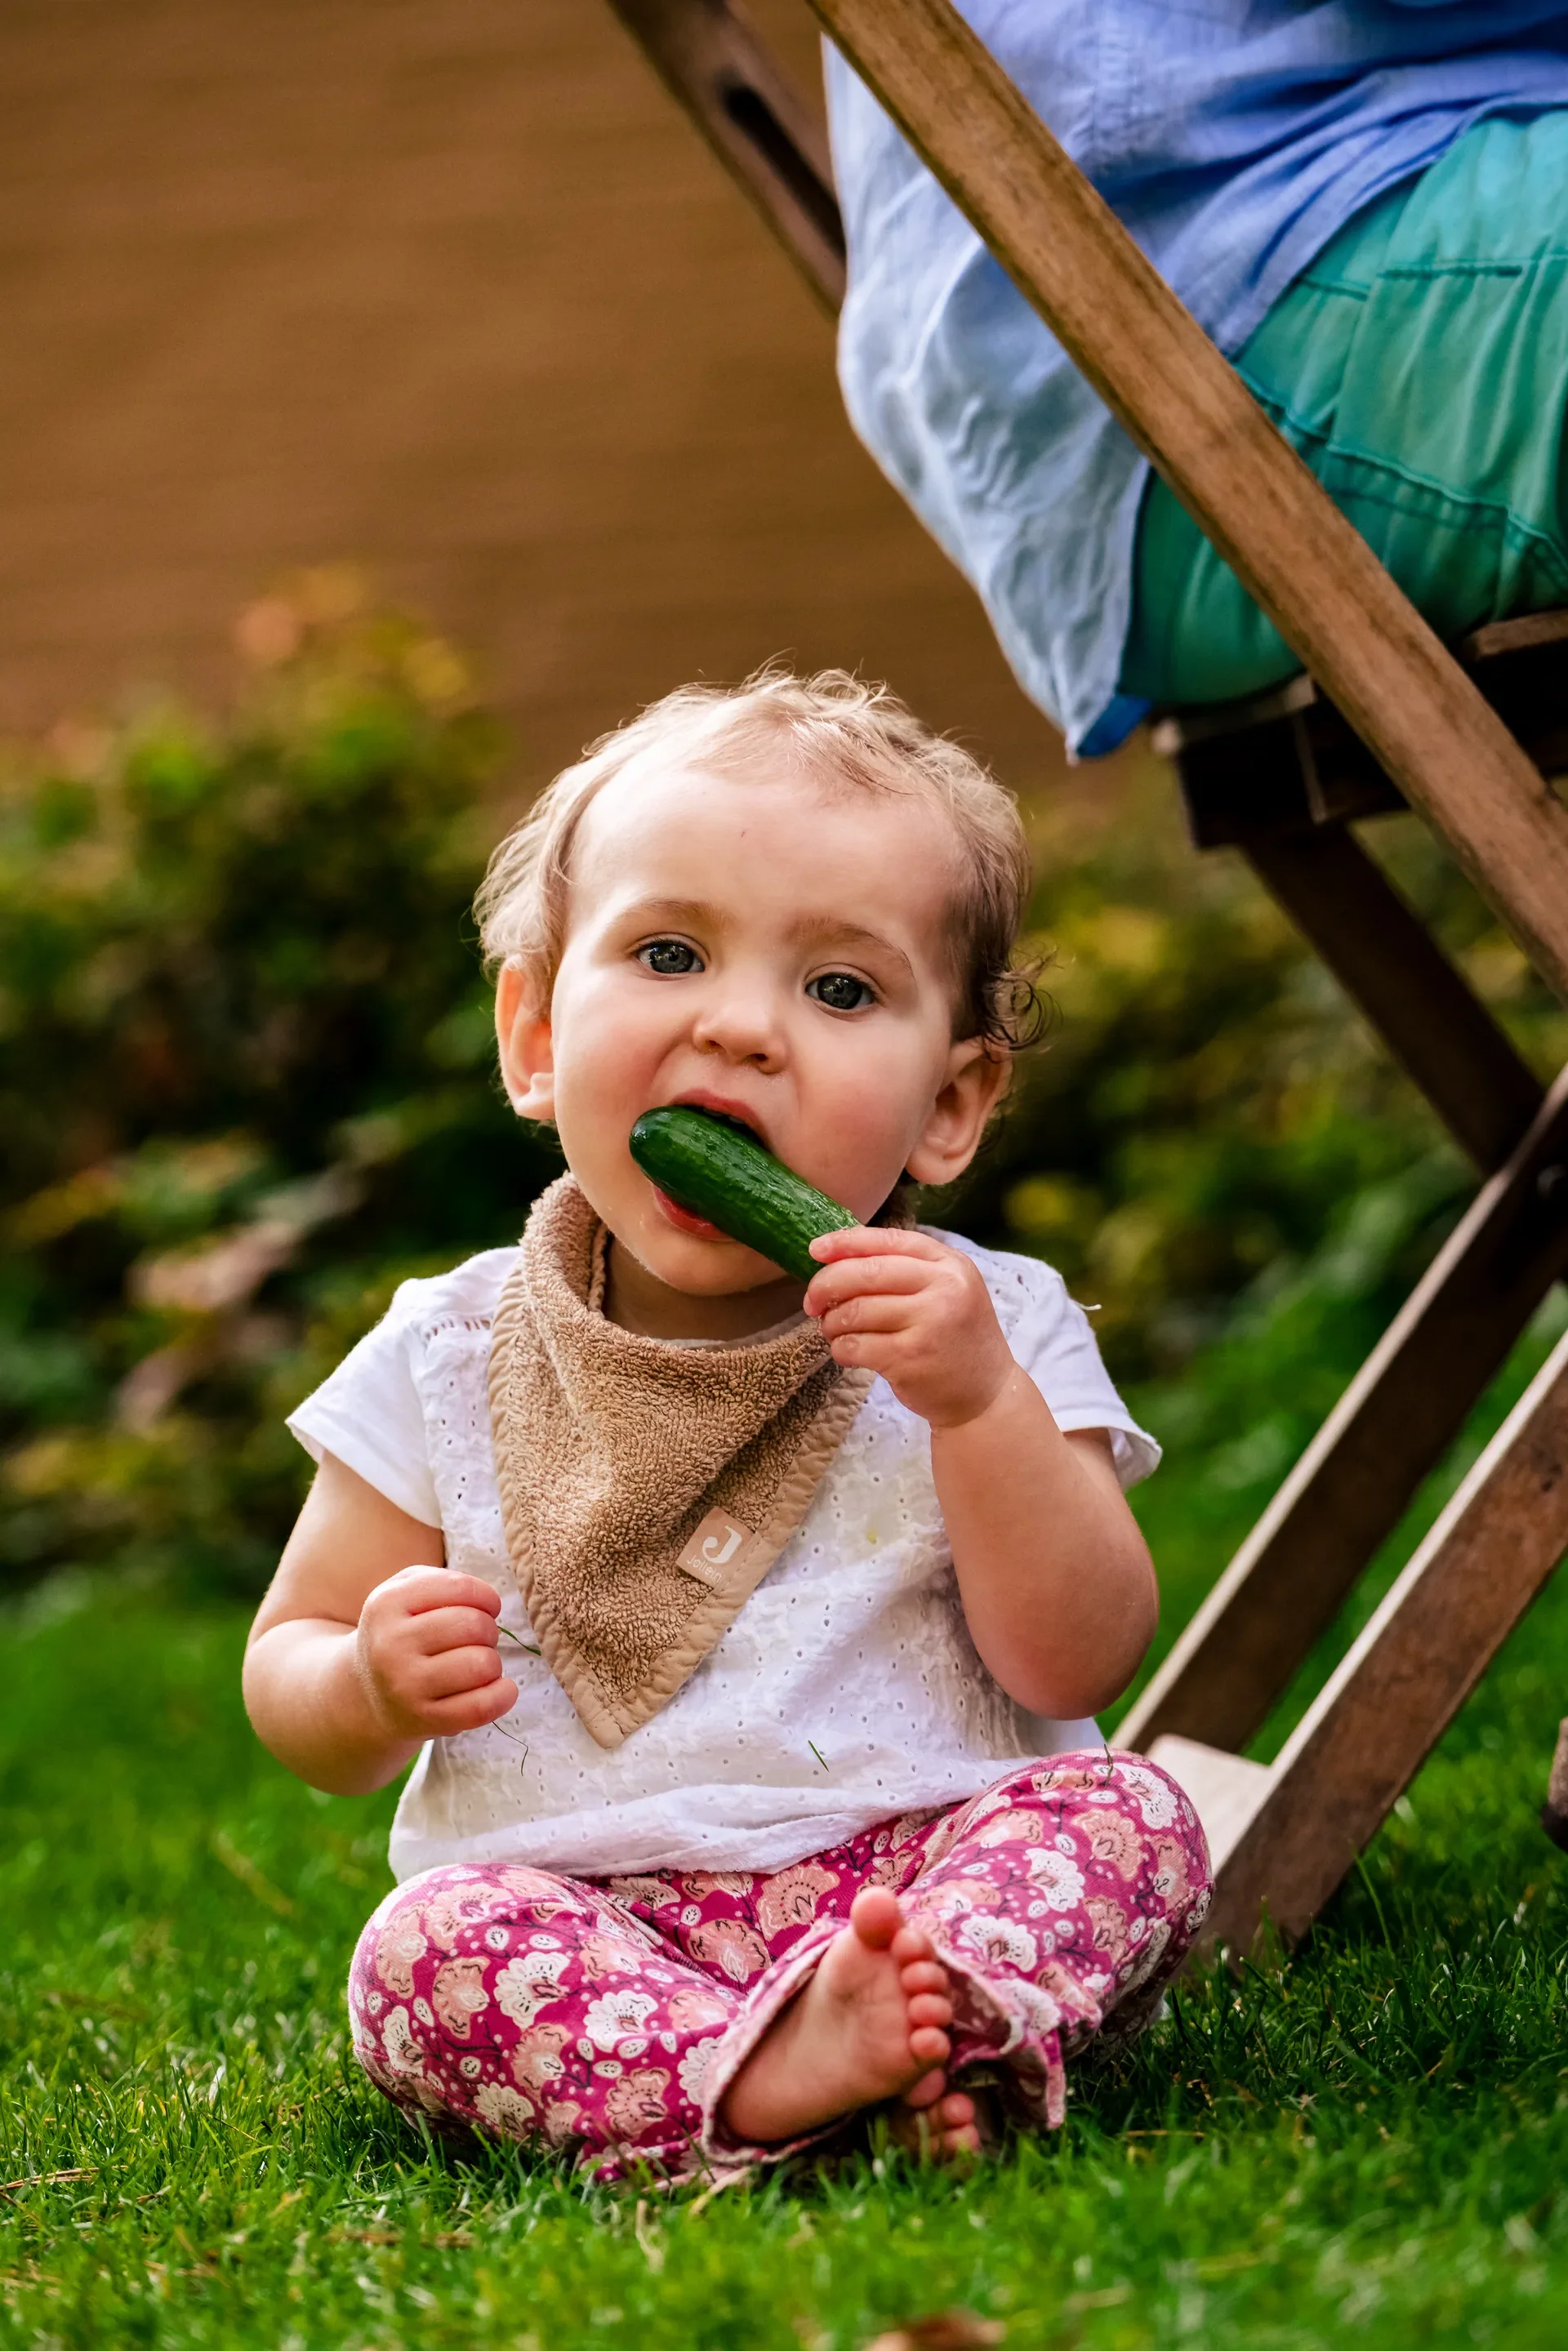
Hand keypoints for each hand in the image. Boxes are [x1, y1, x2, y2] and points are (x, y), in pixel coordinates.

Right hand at [354, 1566, 517, 1741]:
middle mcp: (390, 1645)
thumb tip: (488, 1601)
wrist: (368, 1693)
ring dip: (493, 1663)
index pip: (460, 1588)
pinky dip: (502, 1695)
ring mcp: (405, 1686)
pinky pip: (481, 1707)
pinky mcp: (422, 1720)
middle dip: (489, 1630)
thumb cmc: (400, 1633)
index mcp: (387, 1604)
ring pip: (482, 1665)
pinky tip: (499, 1688)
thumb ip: (442, 1581)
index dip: (486, 1596)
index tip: (487, 1607)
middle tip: (478, 1640)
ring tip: (478, 1664)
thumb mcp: (403, 1592)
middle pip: (474, 1626)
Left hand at [804, 1227, 1016, 1428]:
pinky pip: (856, 1345)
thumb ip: (905, 1269)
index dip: (846, 1242)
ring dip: (832, 1322)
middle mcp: (944, 1288)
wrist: (987, 1394)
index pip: (889, 1241)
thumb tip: (836, 1256)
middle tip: (811, 1302)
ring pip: (855, 1311)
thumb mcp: (948, 1290)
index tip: (815, 1250)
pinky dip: (841, 1348)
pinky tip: (847, 1352)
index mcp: (950, 1264)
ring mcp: (929, 1323)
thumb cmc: (956, 1338)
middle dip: (827, 1284)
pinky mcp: (911, 1359)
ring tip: (833, 1330)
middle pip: (866, 1273)